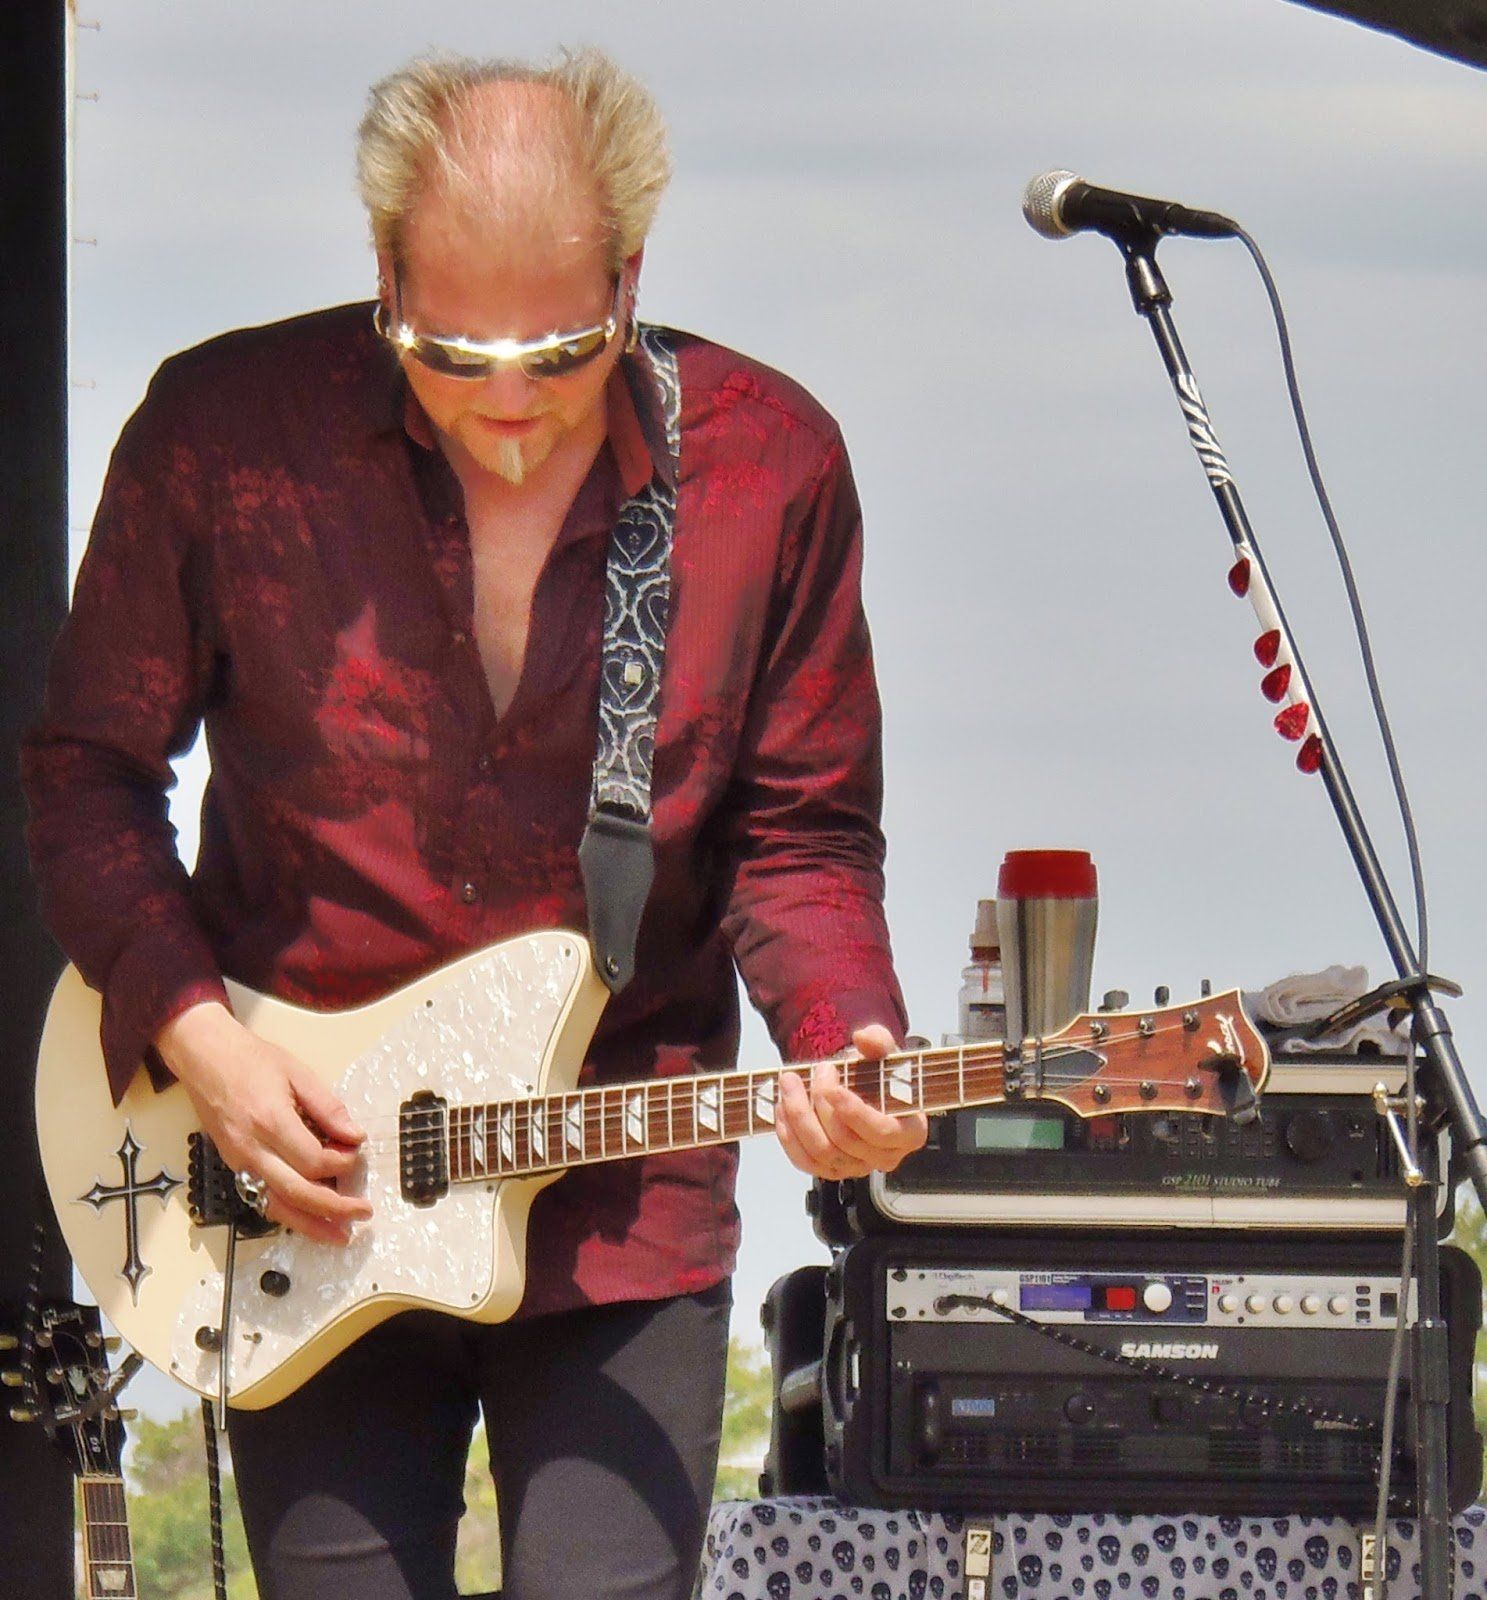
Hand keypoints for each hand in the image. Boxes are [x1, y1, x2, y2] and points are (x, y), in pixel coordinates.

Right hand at [156, 1002, 371, 1245]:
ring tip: (338, 1236)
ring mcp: (238, 1161)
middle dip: (334, 1207)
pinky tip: (307, 1221)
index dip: (341, 1163)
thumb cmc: (252, 1060)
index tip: (356, 1153)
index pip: (314, 1161)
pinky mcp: (232, 1165)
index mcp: (271, 1121)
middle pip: (297, 1192)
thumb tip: (355, 1136)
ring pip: (276, 1205)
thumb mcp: (298, 1073)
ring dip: (310, 1225)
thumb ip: (328, 1107)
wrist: (205, 1058)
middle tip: (363, 1214)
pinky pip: (260, 1198)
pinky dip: (286, 1213)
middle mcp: (252, 1149)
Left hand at [774, 1023, 927, 1180]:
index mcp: (909, 1133)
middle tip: (816, 1069)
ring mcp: (857, 1167)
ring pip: (821, 1152)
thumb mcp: (887, 1054)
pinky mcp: (831, 1170)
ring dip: (799, 1116)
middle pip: (845, 1140)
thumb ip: (880, 1042)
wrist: (866, 1090)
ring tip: (790, 1083)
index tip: (833, 1088)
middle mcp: (885, 1157)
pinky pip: (804, 1161)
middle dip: (821, 1103)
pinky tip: (782, 1108)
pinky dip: (788, 1136)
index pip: (880, 1131)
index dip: (854, 1112)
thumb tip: (863, 1038)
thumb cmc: (882, 1077)